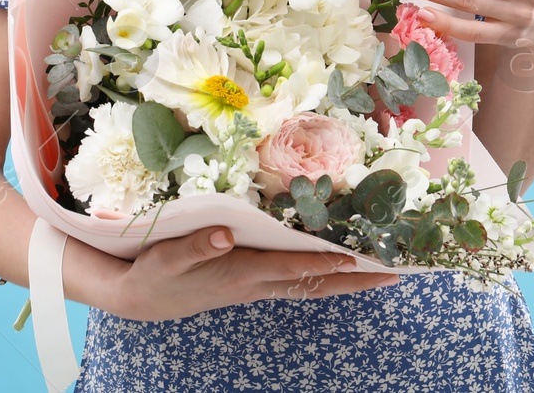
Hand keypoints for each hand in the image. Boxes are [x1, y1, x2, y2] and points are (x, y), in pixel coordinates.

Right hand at [111, 226, 401, 320]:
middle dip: (355, 280)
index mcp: (240, 274)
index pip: (293, 268)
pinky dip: (322, 275)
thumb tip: (226, 235)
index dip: (327, 262)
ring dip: (345, 280)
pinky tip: (336, 269)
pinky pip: (296, 282)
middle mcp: (255, 284)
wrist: (139, 298)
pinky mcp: (250, 283)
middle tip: (394, 275)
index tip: (362, 259)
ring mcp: (255, 287)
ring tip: (379, 273)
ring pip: (309, 285)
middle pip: (314, 283)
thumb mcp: (166, 258)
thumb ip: (197, 246)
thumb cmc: (153, 272)